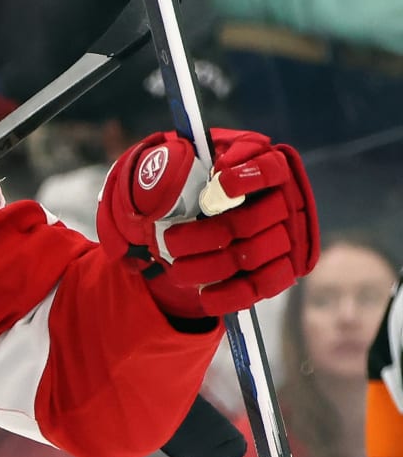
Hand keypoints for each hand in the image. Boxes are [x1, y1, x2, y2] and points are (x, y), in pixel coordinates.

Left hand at [96, 129, 318, 319]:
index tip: (219, 185)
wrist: (188, 212)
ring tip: (176, 269)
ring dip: (210, 265)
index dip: (250, 177)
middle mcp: (283, 200)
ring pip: (253, 255)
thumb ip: (178, 160)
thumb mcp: (177, 161)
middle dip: (207, 235)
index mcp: (263, 165)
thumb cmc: (186, 179)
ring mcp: (287, 236)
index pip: (271, 168)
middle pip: (253, 221)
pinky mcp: (281, 267)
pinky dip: (233, 293)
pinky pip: (265, 285)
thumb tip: (194, 168)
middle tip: (169, 241)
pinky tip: (205, 296)